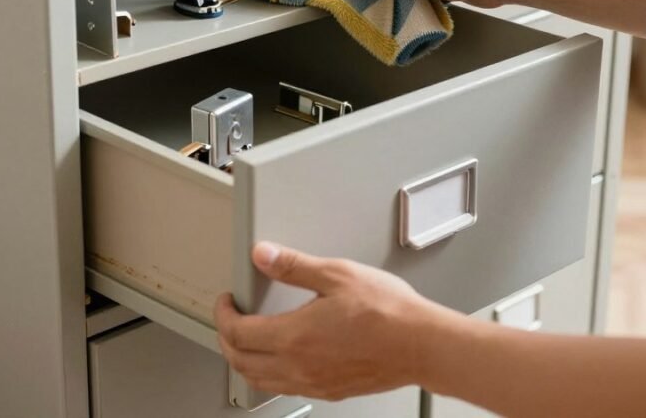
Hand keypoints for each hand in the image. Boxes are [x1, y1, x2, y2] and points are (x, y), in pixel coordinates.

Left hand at [214, 242, 435, 400]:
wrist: (422, 344)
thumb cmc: (389, 312)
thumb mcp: (337, 274)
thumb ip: (295, 265)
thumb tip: (264, 255)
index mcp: (295, 336)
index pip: (238, 332)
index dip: (223, 314)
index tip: (226, 301)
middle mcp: (299, 366)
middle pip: (241, 361)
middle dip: (226, 338)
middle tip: (229, 318)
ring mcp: (314, 382)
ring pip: (261, 380)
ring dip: (244, 359)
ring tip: (246, 338)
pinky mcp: (330, 390)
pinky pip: (285, 388)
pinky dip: (269, 373)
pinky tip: (280, 359)